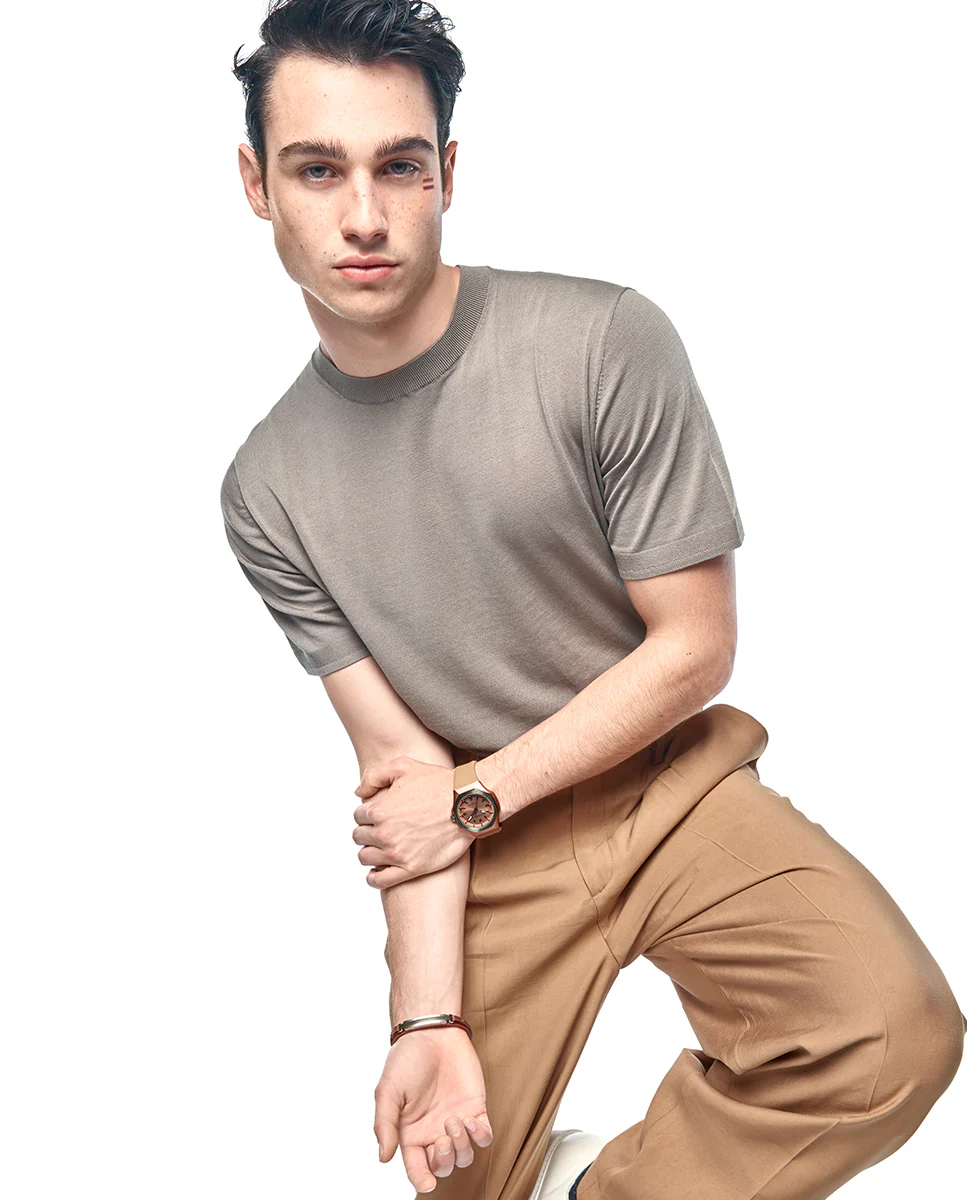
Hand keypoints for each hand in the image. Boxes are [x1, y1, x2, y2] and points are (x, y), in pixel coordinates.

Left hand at [353, 757, 473, 888]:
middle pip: (359, 836)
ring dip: (370, 851)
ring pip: (365, 857)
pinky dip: (374, 877)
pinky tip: (379, 870)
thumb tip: (358, 791)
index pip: (358, 816)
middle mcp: (384, 833)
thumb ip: (374, 776)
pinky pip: (379, 881)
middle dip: (367, 831)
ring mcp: (397, 853)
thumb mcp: (403, 766)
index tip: (377, 814)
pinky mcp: (411, 869)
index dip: (367, 813)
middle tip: (381, 828)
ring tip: (381, 847)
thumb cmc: (439, 783)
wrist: (468, 804)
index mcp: (379, 810)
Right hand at [374, 1027, 492, 1192]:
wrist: (431, 1032)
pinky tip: (471, 1120)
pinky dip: (480, 1136)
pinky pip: (484, 1136)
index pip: (416, 1168)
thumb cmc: (406, 1060)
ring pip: (464, 1156)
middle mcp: (433, 1132)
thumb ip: (385, 1125)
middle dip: (444, 1161)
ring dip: (461, 1147)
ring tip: (454, 1122)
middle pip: (443, 1166)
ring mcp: (455, 1121)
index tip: (427, 1184)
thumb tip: (384, 1158)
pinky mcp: (474, 1108)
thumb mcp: (387, 1091)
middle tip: (441, 1139)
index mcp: (410, 1133)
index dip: (422, 1180)